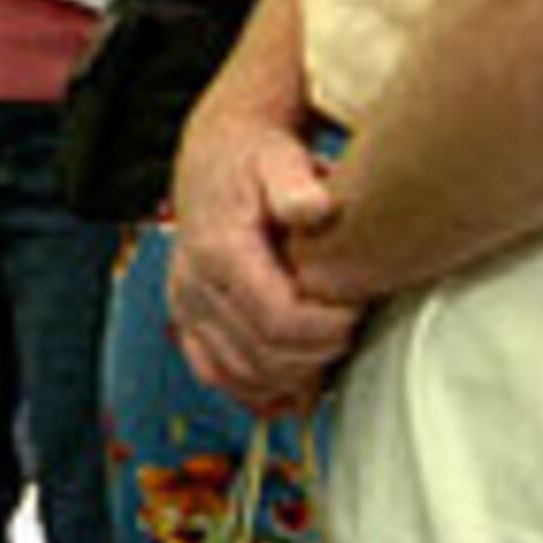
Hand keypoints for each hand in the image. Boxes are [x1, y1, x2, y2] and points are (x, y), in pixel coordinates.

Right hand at [165, 100, 361, 412]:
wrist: (214, 154)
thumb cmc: (253, 156)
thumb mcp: (278, 156)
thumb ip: (295, 182)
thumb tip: (315, 207)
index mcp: (218, 250)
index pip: (273, 319)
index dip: (321, 329)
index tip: (355, 313)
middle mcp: (194, 284)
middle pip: (260, 353)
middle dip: (313, 354)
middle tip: (351, 332)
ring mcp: (186, 305)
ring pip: (238, 372)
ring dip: (287, 376)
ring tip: (327, 354)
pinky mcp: (187, 318)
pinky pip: (215, 373)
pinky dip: (252, 388)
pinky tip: (288, 387)